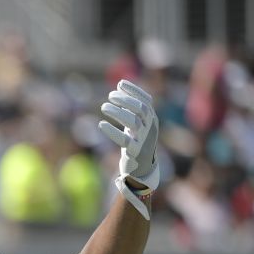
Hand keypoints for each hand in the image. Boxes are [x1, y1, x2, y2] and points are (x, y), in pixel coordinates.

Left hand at [98, 79, 159, 219]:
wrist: (141, 169)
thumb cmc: (136, 142)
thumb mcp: (136, 123)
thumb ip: (131, 107)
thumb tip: (120, 86)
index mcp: (152, 119)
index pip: (146, 100)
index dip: (134, 90)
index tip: (119, 83)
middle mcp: (151, 128)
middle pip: (140, 108)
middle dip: (125, 100)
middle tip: (109, 96)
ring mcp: (144, 140)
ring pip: (133, 122)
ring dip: (118, 112)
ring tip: (103, 107)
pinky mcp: (134, 152)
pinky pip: (124, 140)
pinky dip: (112, 131)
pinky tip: (101, 125)